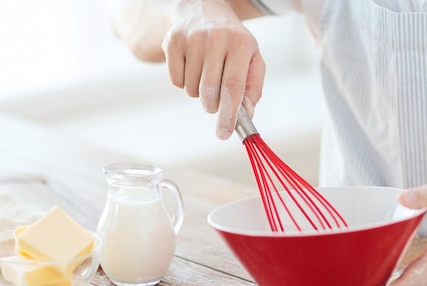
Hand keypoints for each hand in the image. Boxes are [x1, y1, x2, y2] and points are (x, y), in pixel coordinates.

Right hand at [162, 0, 264, 138]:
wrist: (203, 10)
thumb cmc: (232, 41)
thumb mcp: (251, 58)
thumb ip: (253, 87)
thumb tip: (246, 113)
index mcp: (240, 44)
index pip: (233, 87)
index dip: (229, 115)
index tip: (225, 134)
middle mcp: (216, 39)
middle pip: (210, 93)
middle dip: (213, 106)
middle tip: (216, 99)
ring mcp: (192, 39)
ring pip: (191, 90)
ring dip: (199, 92)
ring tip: (206, 72)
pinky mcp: (173, 41)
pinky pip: (176, 81)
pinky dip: (184, 82)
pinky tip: (192, 66)